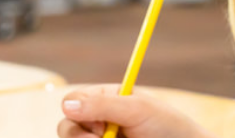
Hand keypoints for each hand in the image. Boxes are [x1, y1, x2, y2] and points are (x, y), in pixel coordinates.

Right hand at [58, 85, 216, 137]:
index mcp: (104, 99)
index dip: (79, 114)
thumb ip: (103, 106)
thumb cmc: (168, 126)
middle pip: (66, 128)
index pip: (72, 101)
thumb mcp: (137, 110)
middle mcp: (97, 121)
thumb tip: (66, 104)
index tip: (102, 128)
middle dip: (79, 137)